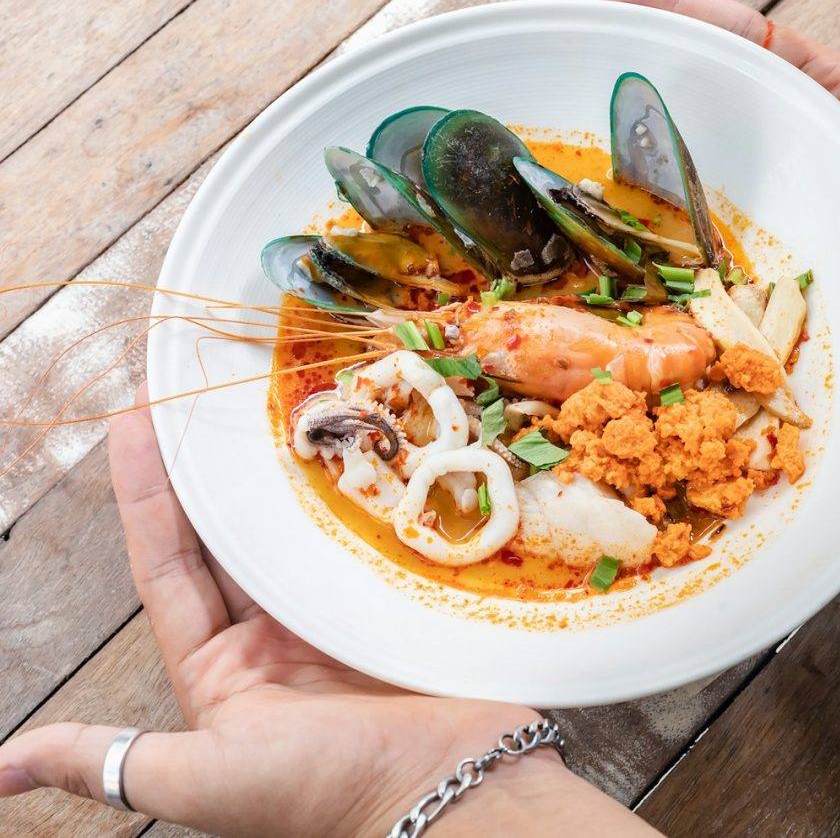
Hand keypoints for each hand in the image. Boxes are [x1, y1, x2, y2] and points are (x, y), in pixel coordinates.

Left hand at [0, 386, 646, 836]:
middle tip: (203, 392)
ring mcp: (342, 607)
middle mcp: (279, 630)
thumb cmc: (325, 793)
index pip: (169, 563)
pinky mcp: (397, 592)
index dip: (149, 494)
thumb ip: (111, 760)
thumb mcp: (202, 779)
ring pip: (302, 522)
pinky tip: (355, 439)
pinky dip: (361, 486)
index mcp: (226, 667)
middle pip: (235, 531)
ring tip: (272, 399)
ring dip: (286, 467)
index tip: (134, 422)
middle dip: (215, 466)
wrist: (448, 794)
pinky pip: (369, 528)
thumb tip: (2, 769)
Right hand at [596, 0, 839, 354]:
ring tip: (577, 124)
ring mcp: (790, 196)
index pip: (735, 35)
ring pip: (705, 170)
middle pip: (706, 99)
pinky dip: (680, 229)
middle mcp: (799, 139)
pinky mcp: (789, 252)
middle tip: (574, 49)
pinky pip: (726, 235)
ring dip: (643, 151)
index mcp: (825, 85)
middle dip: (640, 70)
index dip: (675, 9)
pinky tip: (630, 219)